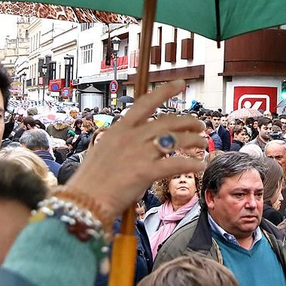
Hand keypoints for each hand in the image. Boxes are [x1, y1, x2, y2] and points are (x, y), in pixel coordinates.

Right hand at [65, 81, 205, 224]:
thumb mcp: (103, 152)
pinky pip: (176, 164)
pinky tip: (201, 166)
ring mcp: (138, 153)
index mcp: (118, 129)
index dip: (165, 92)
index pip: (145, 103)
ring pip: (176, 140)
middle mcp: (130, 136)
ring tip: (202, 145)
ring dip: (193, 141)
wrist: (83, 202)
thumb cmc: (91, 182)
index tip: (179, 84)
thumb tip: (138, 146)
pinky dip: (192, 164)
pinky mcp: (145, 171)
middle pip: (167, 122)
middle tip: (199, 126)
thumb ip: (122, 145)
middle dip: (188, 122)